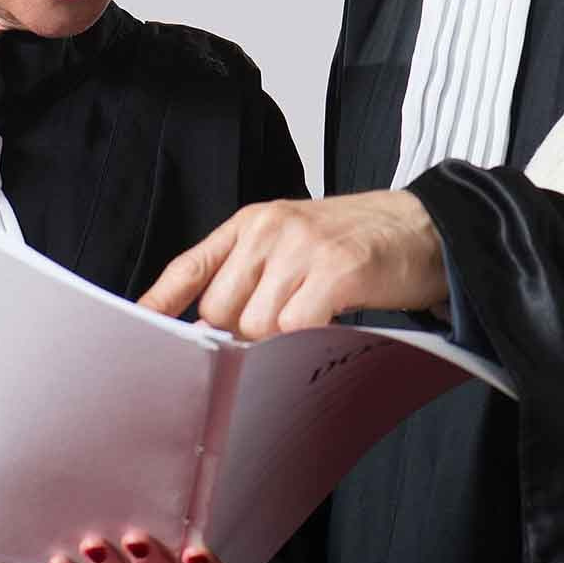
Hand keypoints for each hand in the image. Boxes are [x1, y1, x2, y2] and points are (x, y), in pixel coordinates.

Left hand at [138, 190, 448, 336]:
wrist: (426, 227)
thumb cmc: (358, 242)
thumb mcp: (292, 242)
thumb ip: (250, 275)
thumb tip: (209, 330)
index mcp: (251, 223)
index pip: (190, 265)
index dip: (160, 301)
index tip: (137, 327)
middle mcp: (269, 229)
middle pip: (220, 311)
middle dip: (242, 334)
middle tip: (281, 328)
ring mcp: (302, 247)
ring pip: (256, 325)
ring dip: (280, 338)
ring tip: (314, 316)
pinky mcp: (336, 269)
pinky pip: (296, 327)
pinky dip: (308, 337)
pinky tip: (331, 321)